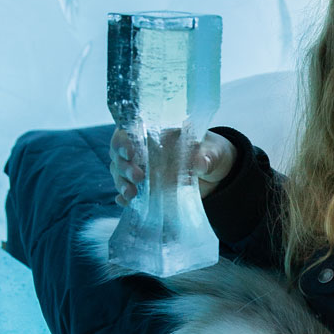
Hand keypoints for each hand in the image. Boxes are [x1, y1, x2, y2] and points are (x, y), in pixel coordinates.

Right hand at [110, 129, 237, 203]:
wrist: (214, 171)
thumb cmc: (209, 151)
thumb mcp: (212, 151)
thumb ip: (206, 156)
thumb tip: (200, 164)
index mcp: (154, 132)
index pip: (128, 131)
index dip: (123, 141)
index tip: (130, 152)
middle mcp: (142, 149)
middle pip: (119, 154)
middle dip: (124, 166)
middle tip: (138, 176)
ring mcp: (142, 168)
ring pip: (119, 173)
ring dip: (122, 183)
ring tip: (131, 193)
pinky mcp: (145, 186)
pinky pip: (127, 190)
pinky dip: (123, 196)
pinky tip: (124, 201)